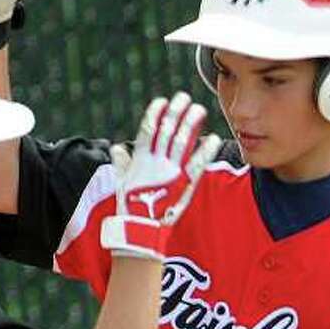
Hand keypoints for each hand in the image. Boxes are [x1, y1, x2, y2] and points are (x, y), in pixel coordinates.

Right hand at [100, 93, 220, 260]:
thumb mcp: (121, 183)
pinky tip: (214, 138)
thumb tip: (116, 148)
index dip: (155, 113)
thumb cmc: (129, 208)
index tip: (162, 101)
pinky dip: (206, 150)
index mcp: (140, 159)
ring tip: (199, 109)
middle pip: (167, 129)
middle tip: (184, 97)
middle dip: (176, 111)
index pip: (148, 129)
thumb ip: (121, 163)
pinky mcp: (183, 183)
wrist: (139, 231)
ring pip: (182, 140)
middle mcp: (156, 161)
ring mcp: (170, 171)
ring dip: (191, 123)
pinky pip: (197, 163)